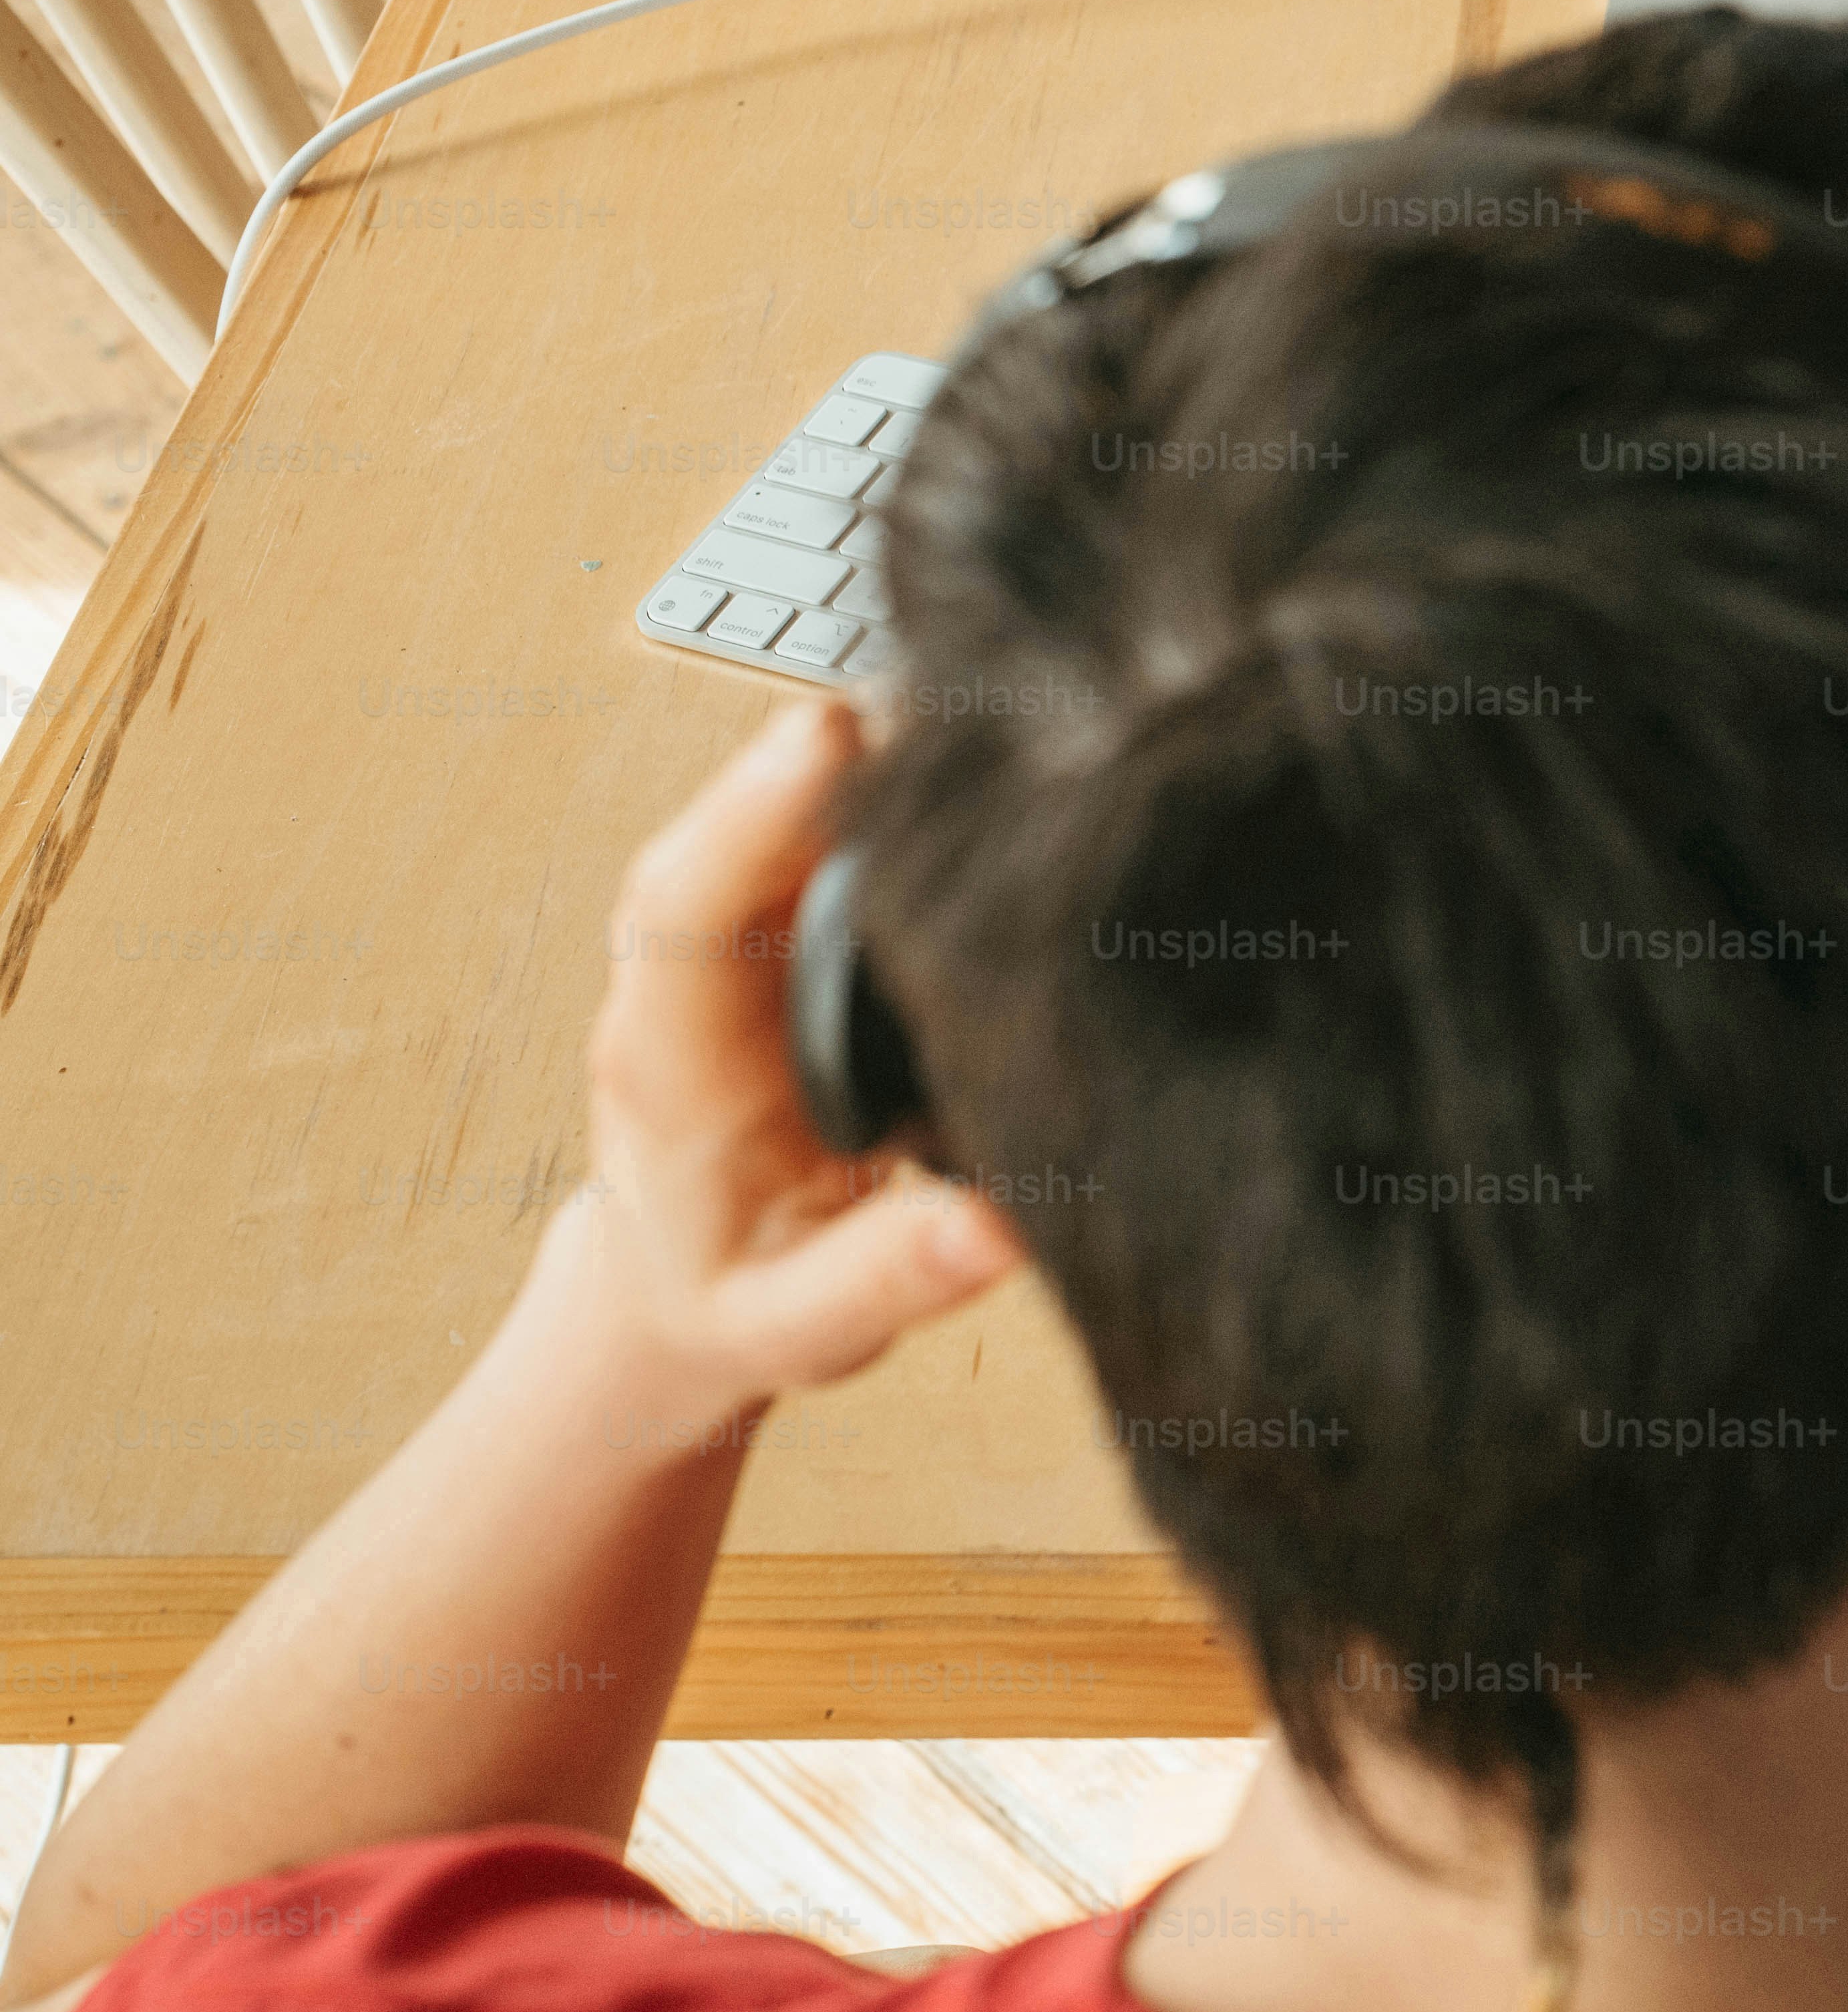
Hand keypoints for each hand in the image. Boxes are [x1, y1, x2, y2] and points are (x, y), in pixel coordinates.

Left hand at [565, 702, 1019, 1431]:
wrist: (679, 1280)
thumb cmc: (733, 1292)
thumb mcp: (795, 1327)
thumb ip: (885, 1279)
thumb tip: (997, 1230)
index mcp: (669, 1059)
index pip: (681, 905)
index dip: (750, 809)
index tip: (823, 733)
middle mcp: (695, 968)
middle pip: (753, 817)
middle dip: (850, 745)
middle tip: (973, 684)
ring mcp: (747, 934)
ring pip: (806, 808)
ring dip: (894, 752)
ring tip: (1014, 697)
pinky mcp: (799, 921)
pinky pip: (849, 830)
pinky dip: (916, 783)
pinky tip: (1004, 745)